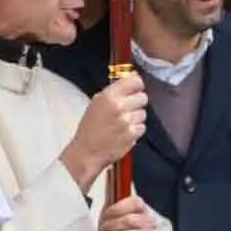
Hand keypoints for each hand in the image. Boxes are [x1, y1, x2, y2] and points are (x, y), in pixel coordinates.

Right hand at [61, 73, 146, 189]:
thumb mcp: (96, 103)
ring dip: (136, 118)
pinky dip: (136, 130)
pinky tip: (124, 133)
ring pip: (143, 113)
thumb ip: (114, 91)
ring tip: (123, 123)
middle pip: (143, 97)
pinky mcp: (132, 134)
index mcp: (109, 96)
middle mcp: (119, 106)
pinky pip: (142, 127)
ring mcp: (127, 121)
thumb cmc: (90, 127)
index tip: (135, 89)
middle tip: (128, 109)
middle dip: (137, 102)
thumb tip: (130, 79)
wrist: (87, 152)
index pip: (135, 81)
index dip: (137, 84)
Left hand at [98, 195, 157, 230]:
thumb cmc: (112, 229)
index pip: (134, 203)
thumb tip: (95, 182)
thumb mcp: (109, 213)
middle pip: (129, 220)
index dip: (116, 210)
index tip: (105, 216)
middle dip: (111, 226)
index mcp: (140, 206)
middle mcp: (149, 219)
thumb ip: (109, 201)